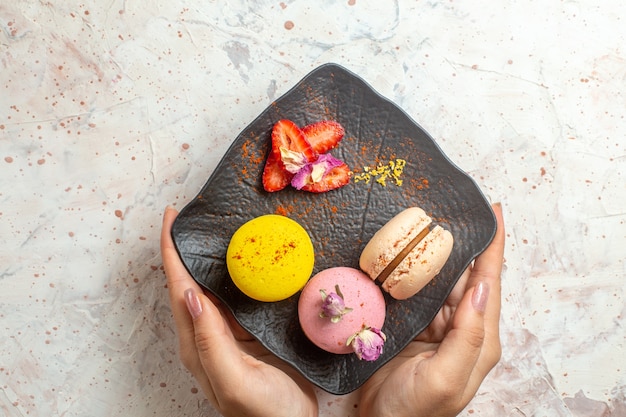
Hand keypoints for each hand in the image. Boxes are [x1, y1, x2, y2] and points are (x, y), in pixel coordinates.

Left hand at [160, 207, 317, 416]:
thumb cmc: (265, 413)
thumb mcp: (235, 382)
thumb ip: (211, 343)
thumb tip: (190, 294)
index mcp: (198, 342)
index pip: (177, 287)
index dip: (171, 250)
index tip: (171, 216)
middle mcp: (208, 333)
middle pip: (189, 281)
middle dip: (187, 247)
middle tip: (195, 215)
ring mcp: (228, 333)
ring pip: (213, 286)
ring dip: (212, 257)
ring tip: (220, 228)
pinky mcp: (249, 333)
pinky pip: (236, 296)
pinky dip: (238, 274)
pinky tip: (250, 261)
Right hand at [359, 203, 504, 416]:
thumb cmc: (413, 411)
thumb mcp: (445, 379)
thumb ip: (468, 336)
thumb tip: (482, 287)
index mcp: (479, 340)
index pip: (490, 283)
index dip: (494, 247)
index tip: (495, 212)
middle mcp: (462, 329)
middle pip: (464, 276)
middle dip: (461, 243)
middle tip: (450, 209)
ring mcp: (437, 327)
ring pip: (439, 281)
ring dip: (434, 254)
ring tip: (428, 223)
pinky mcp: (415, 326)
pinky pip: (417, 292)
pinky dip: (413, 271)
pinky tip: (406, 254)